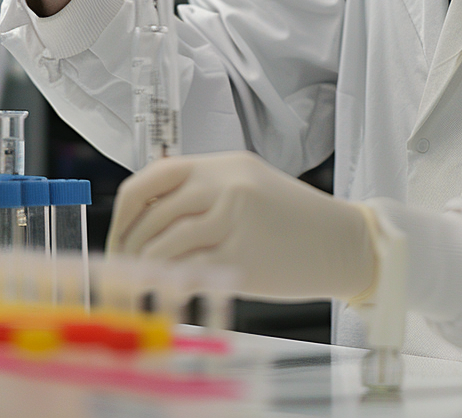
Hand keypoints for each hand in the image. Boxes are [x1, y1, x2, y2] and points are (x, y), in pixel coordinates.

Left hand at [107, 151, 377, 301]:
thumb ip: (203, 194)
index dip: (126, 211)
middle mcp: (225, 186)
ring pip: (164, 245)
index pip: (153, 178)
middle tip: (122, 271)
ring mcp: (234, 221)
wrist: (342, 241)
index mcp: (224, 164)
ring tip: (142, 287)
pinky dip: (168, 287)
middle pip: (153, 214)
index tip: (119, 237)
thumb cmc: (294, 219)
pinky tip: (166, 297)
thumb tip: (148, 221)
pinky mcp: (241, 258)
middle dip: (127, 248)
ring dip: (143, 271)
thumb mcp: (248, 186)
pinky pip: (187, 273)